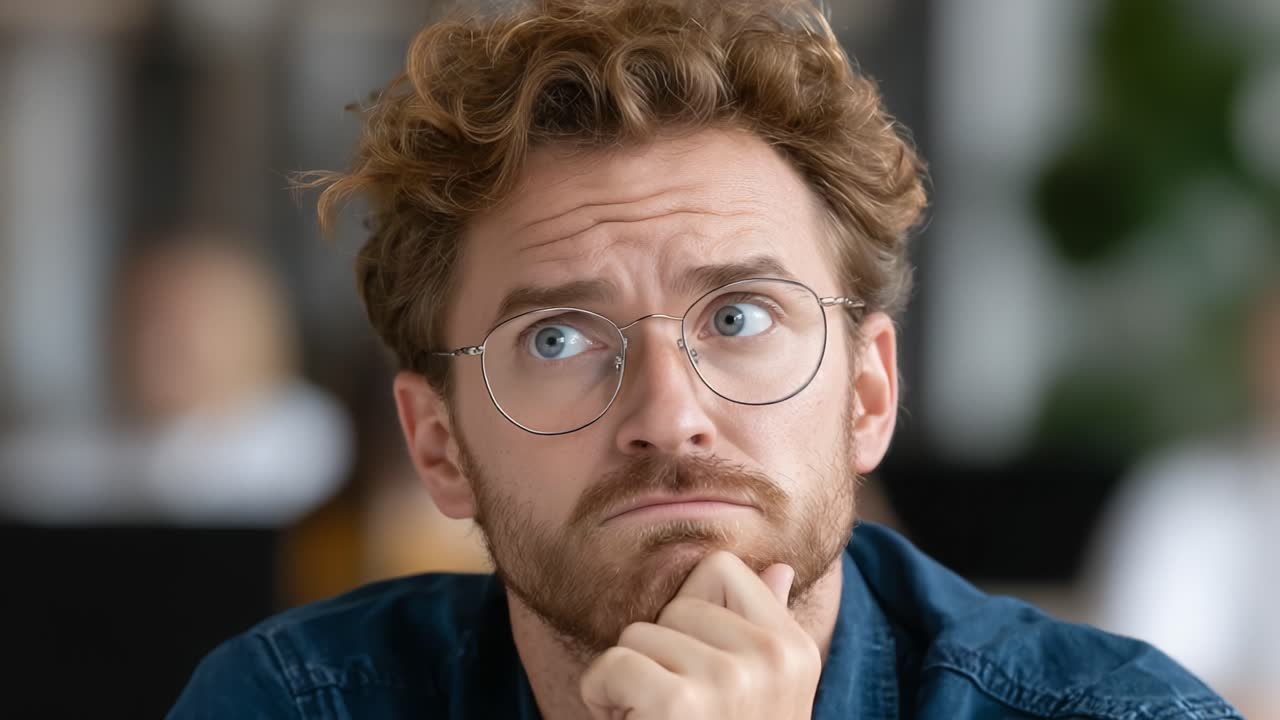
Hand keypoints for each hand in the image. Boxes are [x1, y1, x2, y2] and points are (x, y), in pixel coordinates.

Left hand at [580, 551, 821, 718]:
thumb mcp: (764, 694)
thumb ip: (767, 627)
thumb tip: (779, 569)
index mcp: (794, 650)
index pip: (722, 569)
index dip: (690, 615)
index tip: (698, 672)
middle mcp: (771, 659)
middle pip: (673, 608)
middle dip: (657, 657)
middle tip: (676, 714)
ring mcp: (730, 679)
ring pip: (637, 636)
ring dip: (628, 683)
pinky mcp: (681, 703)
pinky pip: (612, 664)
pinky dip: (602, 698)